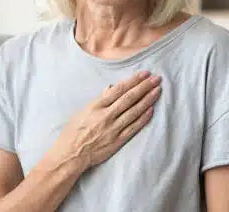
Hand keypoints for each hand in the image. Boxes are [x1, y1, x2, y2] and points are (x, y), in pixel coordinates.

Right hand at [47, 71, 161, 171]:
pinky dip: (143, 118)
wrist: (71, 154)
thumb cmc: (73, 131)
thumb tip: (111, 88)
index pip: (118, 90)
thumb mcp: (82, 111)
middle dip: (144, 87)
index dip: (133, 81)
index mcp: (96, 106)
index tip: (144, 74)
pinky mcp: (117, 141)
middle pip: (129, 98)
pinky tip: (151, 109)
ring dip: (147, 100)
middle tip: (156, 79)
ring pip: (134, 111)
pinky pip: (133, 127)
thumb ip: (98, 100)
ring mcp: (113, 128)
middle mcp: (106, 116)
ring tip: (157, 90)